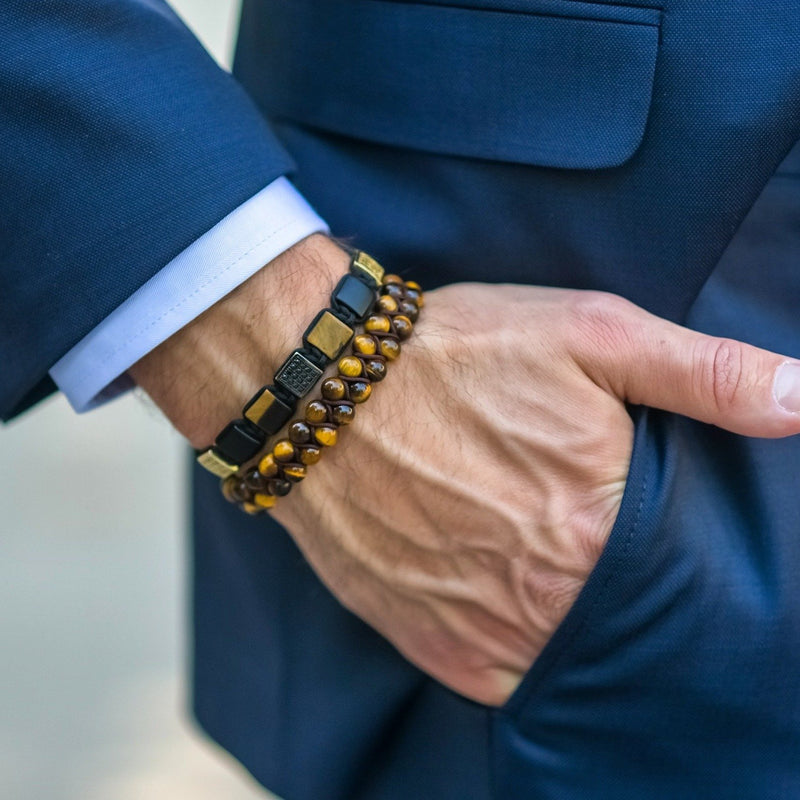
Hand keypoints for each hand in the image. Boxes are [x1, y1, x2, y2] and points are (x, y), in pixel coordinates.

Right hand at [132, 237, 799, 705]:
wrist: (321, 388)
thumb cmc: (455, 354)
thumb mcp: (588, 332)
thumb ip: (703, 373)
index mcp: (600, 522)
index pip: (683, 571)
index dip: (674, 545)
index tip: (649, 521)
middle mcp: (545, 592)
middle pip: (623, 617)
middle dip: (621, 584)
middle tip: (591, 537)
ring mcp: (482, 626)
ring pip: (564, 654)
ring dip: (570, 621)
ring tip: (550, 566)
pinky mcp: (429, 640)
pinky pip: (502, 675)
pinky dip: (519, 647)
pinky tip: (510, 598)